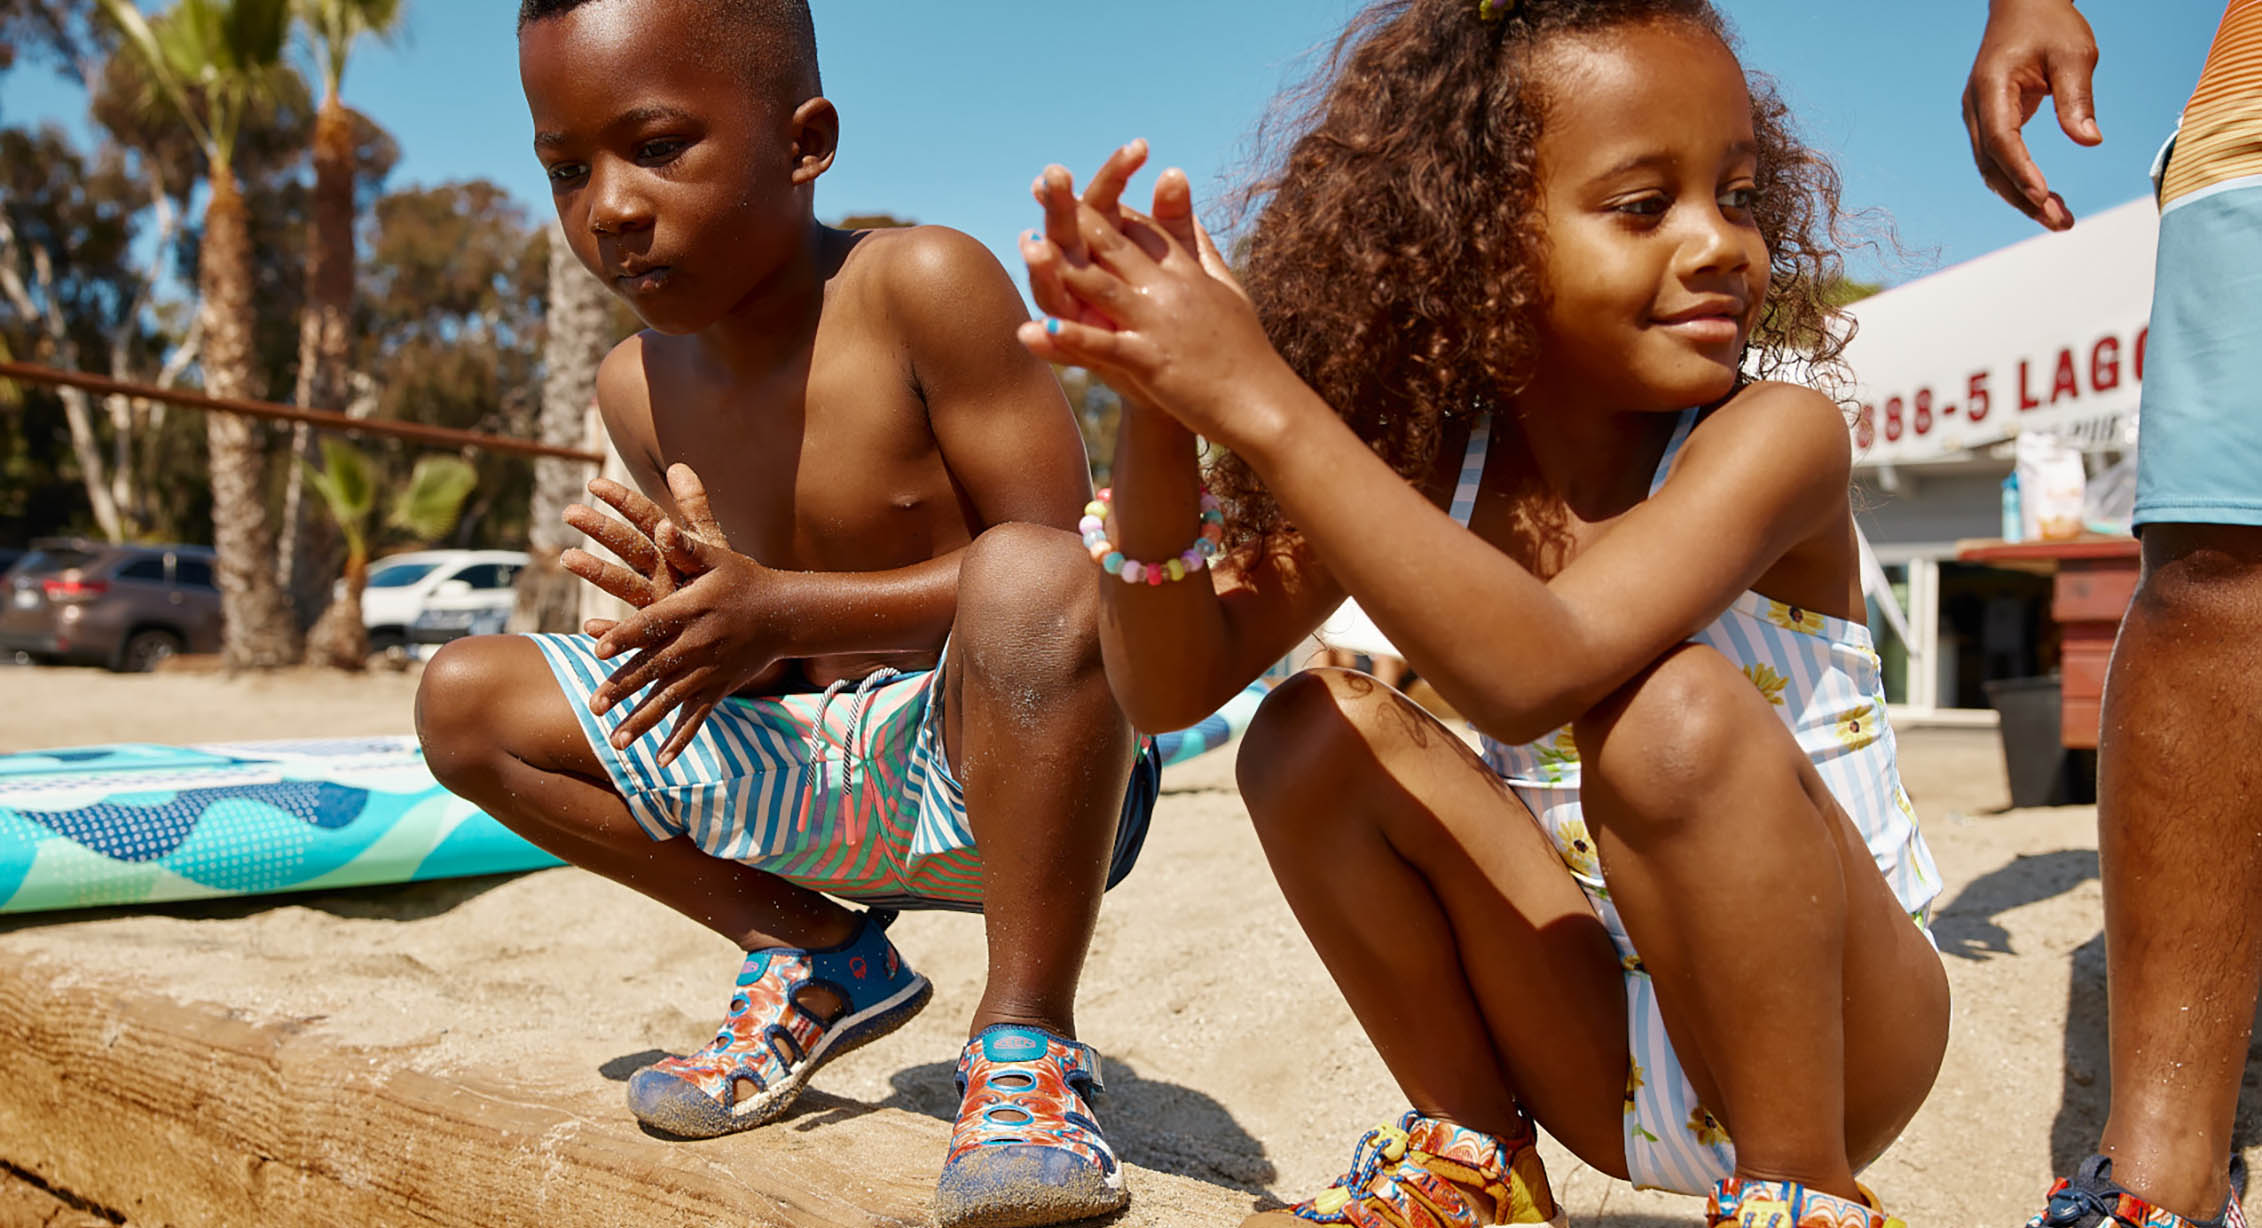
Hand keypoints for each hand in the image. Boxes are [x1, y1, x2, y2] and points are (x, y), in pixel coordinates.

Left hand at [564, 465, 790, 764]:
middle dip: (623, 688)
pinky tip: (661, 761)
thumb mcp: (718, 558)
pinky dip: (681, 739)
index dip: (624, 636)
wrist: (786, 614)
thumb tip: (660, 527)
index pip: (651, 624)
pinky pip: (698, 718)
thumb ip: (687, 545)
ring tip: (616, 741)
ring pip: (671, 700)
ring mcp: (710, 671)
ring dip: (643, 722)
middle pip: (654, 669)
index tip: (598, 649)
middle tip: (594, 705)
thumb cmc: (744, 580)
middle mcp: (698, 644)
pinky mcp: (720, 688)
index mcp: (691, 611)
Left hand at [1016, 144, 1307, 453]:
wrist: (1264, 404)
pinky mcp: (1151, 361)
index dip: (1106, 209)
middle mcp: (1170, 290)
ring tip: (1027, 247)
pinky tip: (1039, 328)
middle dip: (1075, 218)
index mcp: (1186, 273)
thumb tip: (1194, 224)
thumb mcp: (1227, 290)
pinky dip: (1073, 337)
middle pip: (1115, 245)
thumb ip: (1202, 250)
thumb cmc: (1246, 352)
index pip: (1141, 230)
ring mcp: (1159, 324)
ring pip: (1103, 286)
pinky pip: (1105, 345)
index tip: (1073, 189)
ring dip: (1062, 267)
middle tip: (1040, 192)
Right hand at [1963, 0, 2101, 230]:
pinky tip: (2042, 197)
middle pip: (1993, 165)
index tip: (2044, 195)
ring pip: (1992, 169)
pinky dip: (2018, 182)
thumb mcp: (2074, 54)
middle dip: (2024, 198)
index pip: (2003, 139)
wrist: (2023, 4)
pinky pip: (1997, 160)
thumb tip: (2089, 141)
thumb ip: (2077, 98)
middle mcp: (1976, 107)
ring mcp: (1978, 116)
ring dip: (2021, 197)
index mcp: (1992, 87)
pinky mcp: (1988, 121)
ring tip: (2058, 219)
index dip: (2021, 171)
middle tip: (2060, 222)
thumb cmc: (2050, 24)